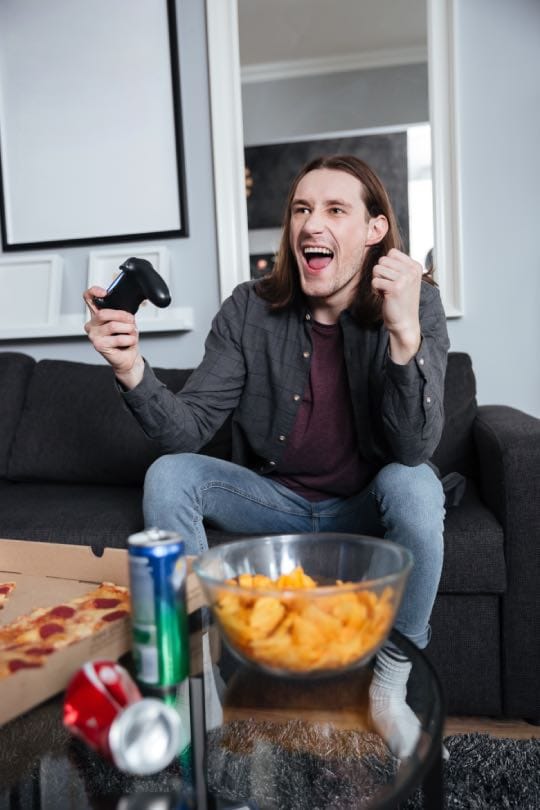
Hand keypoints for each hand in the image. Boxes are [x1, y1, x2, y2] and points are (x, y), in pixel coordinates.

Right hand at [83, 286, 143, 387]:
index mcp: (96, 315)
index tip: (105, 293)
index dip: (94, 292)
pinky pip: (118, 339)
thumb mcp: (126, 321)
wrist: (128, 357)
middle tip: (131, 321)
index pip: (88, 298)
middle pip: (104, 313)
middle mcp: (92, 324)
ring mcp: (93, 335)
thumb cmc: (126, 338)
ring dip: (128, 329)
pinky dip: (129, 339)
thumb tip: (127, 310)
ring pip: (113, 326)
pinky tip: (129, 342)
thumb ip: (122, 313)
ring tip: (131, 333)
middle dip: (122, 316)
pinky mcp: (98, 346)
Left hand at [371, 248, 421, 363]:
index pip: (392, 253)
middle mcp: (411, 271)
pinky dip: (375, 290)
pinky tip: (384, 297)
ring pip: (377, 269)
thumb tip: (384, 253)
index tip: (393, 279)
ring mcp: (404, 279)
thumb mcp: (405, 279)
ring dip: (377, 281)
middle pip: (382, 260)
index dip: (387, 266)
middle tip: (389, 286)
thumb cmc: (402, 301)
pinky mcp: (395, 288)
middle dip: (381, 274)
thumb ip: (398, 265)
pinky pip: (374, 281)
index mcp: (415, 266)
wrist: (404, 322)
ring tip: (387, 291)